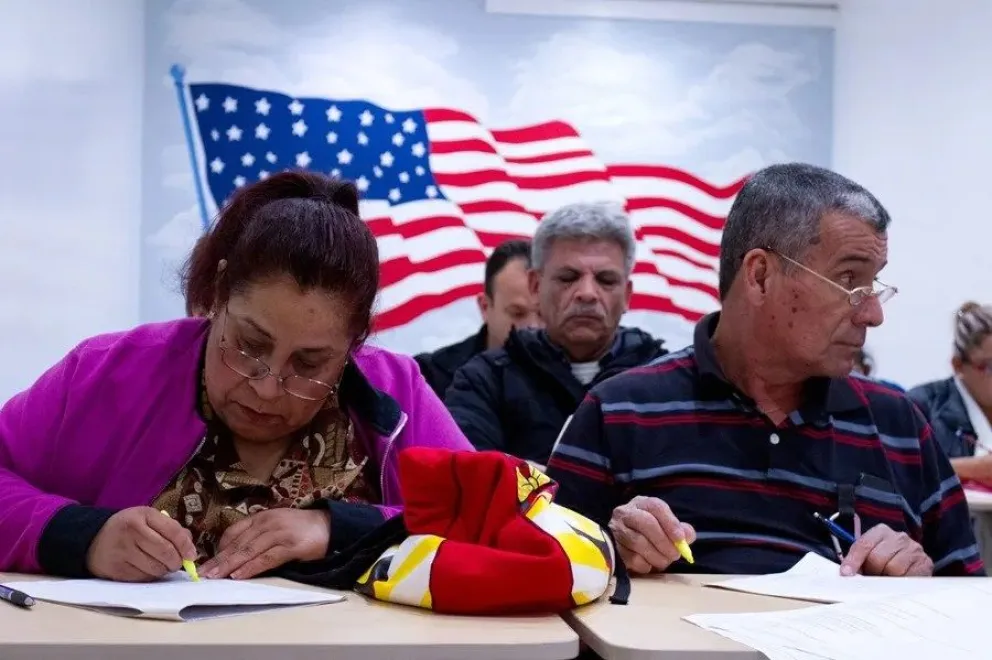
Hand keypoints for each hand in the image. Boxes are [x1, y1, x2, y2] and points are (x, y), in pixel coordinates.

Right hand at [86, 506, 196, 581]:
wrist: (93, 539)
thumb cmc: (129, 528)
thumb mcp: (148, 519)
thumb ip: (170, 529)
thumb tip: (190, 549)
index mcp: (142, 515)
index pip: (173, 531)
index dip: (186, 546)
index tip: (191, 555)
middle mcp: (131, 532)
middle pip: (166, 552)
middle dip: (177, 561)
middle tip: (177, 563)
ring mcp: (122, 552)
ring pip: (156, 568)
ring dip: (164, 570)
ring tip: (161, 565)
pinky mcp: (116, 570)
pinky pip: (143, 578)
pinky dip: (151, 576)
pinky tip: (147, 569)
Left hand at [200, 508, 330, 579]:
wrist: (330, 525)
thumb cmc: (301, 528)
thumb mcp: (276, 525)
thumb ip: (258, 535)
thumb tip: (236, 554)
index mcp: (262, 517)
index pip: (234, 532)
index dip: (219, 548)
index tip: (208, 562)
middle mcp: (267, 523)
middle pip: (238, 543)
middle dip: (219, 560)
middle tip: (202, 573)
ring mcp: (279, 533)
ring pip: (248, 551)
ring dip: (230, 565)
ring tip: (215, 576)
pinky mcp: (291, 546)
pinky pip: (267, 558)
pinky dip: (251, 567)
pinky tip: (239, 575)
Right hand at [608, 496, 695, 573]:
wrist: (624, 547)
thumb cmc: (650, 535)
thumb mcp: (666, 527)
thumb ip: (680, 530)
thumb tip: (687, 536)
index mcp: (641, 504)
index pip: (655, 506)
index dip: (670, 523)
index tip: (680, 539)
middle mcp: (625, 512)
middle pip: (646, 523)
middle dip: (664, 542)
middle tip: (675, 555)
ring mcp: (615, 530)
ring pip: (638, 542)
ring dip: (656, 556)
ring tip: (664, 561)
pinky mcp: (612, 548)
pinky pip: (631, 558)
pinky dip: (645, 564)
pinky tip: (649, 564)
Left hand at [840, 523, 933, 576]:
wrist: (913, 561)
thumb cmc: (886, 560)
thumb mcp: (870, 555)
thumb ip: (859, 560)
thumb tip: (848, 574)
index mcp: (881, 531)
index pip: (863, 545)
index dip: (853, 560)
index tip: (846, 574)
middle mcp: (899, 537)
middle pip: (877, 558)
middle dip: (872, 571)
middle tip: (873, 577)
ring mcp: (914, 549)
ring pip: (893, 569)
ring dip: (887, 578)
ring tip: (887, 579)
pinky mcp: (926, 563)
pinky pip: (909, 578)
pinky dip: (901, 583)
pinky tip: (899, 583)